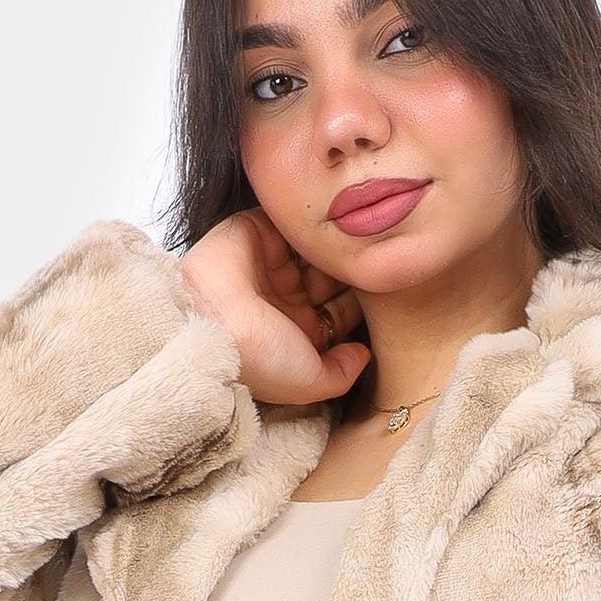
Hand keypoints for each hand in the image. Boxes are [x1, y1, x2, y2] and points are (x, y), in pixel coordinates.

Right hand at [179, 208, 369, 409]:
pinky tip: (337, 217)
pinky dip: (313, 219)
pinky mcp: (257, 230)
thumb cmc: (259, 358)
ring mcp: (272, 264)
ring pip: (317, 248)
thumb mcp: (311, 382)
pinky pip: (293, 220)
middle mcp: (286, 298)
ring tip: (363, 234)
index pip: (340, 313)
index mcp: (297, 333)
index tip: (389, 293)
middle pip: (332, 278)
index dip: (364, 304)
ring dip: (338, 242)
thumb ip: (342, 373)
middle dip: (354, 270)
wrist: (211, 320)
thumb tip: (366, 356)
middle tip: (380, 256)